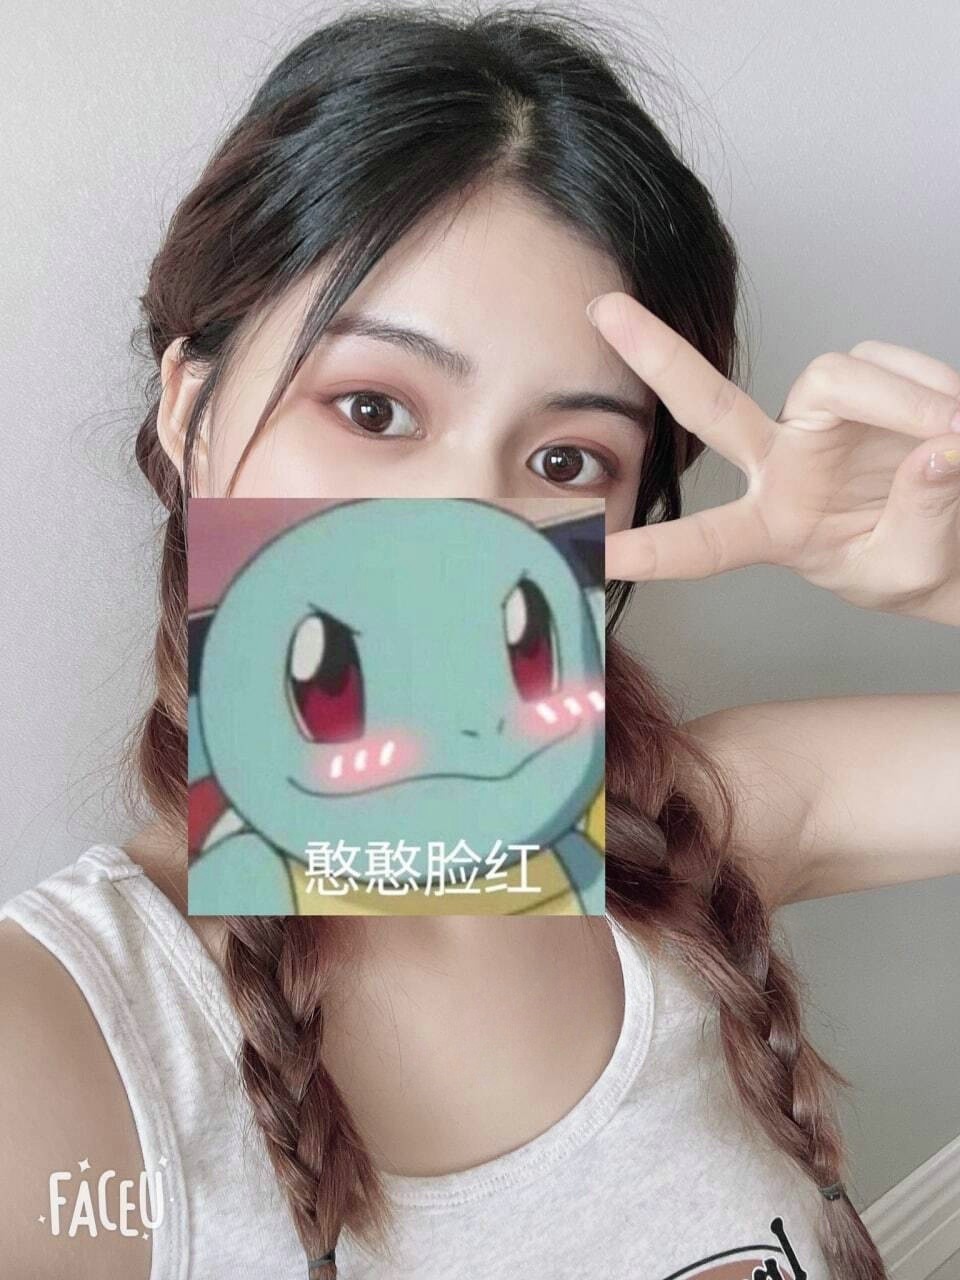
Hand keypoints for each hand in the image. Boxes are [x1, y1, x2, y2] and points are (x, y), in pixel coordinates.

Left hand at [594, 293, 959, 625]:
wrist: (957, 535)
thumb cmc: (916, 564)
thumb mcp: (911, 568)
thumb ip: (921, 517)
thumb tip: (937, 453)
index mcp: (772, 526)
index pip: (704, 542)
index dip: (652, 550)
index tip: (595, 553)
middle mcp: (780, 465)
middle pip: (710, 406)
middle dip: (657, 358)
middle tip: (605, 309)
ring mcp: (817, 419)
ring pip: (835, 376)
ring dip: (902, 401)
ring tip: (954, 432)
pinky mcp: (860, 384)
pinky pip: (889, 365)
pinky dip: (930, 388)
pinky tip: (955, 417)